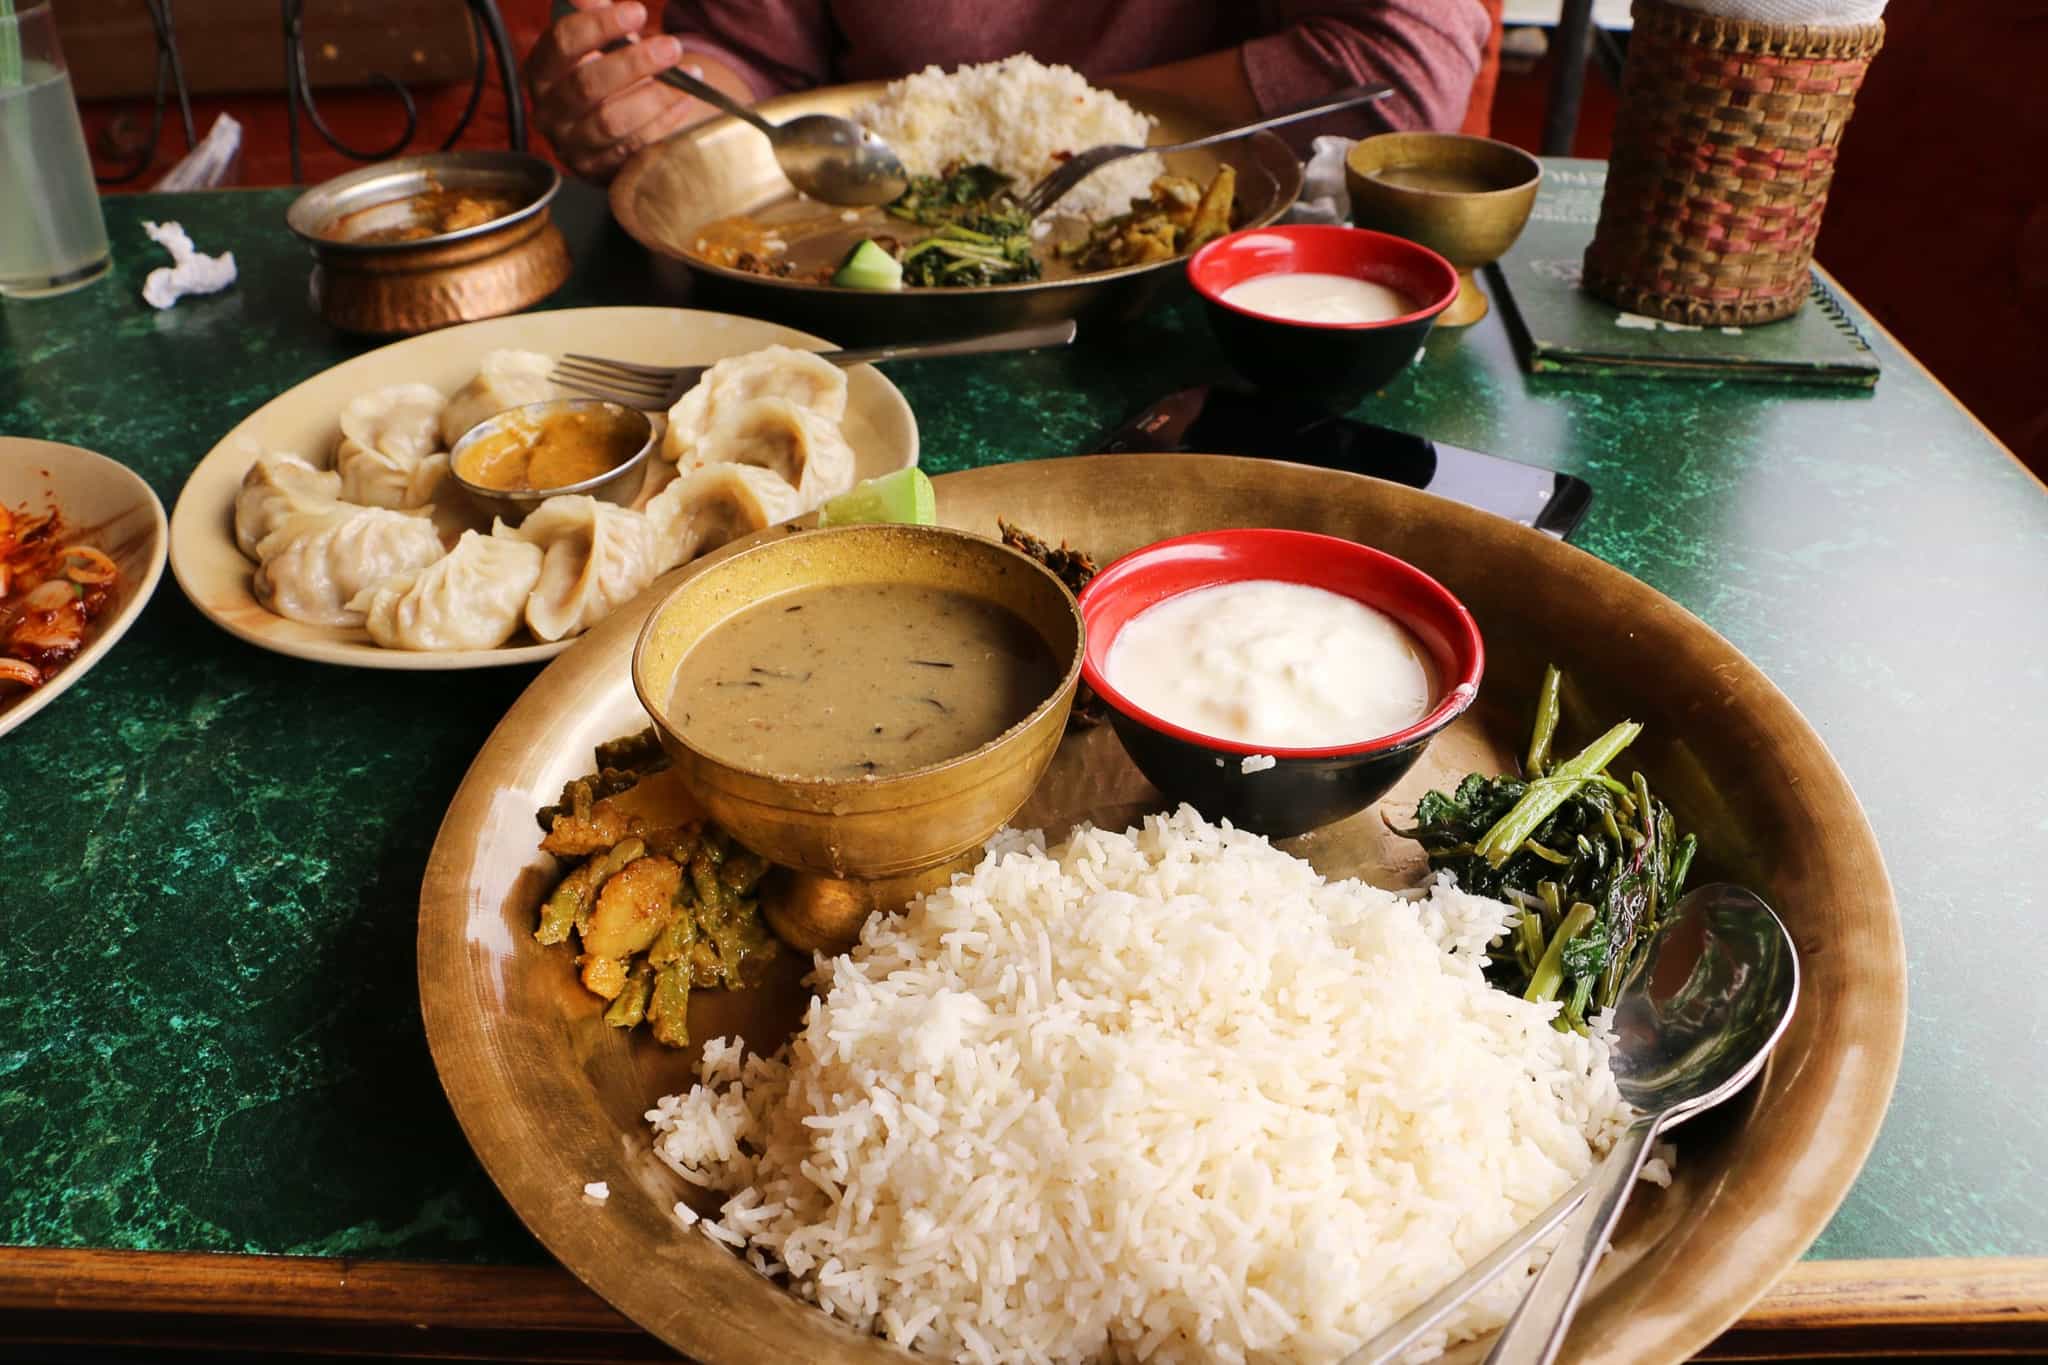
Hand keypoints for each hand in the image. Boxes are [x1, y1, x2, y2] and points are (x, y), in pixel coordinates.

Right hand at [527, 0, 705, 182]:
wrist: (605, 131)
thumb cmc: (601, 75)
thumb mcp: (594, 42)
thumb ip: (593, 15)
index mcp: (541, 70)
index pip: (563, 43)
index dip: (599, 25)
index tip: (638, 11)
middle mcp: (549, 110)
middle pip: (587, 84)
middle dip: (633, 63)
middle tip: (671, 46)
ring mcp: (572, 144)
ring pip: (612, 121)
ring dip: (655, 96)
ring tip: (687, 75)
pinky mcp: (599, 169)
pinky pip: (635, 147)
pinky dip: (664, 122)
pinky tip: (685, 100)